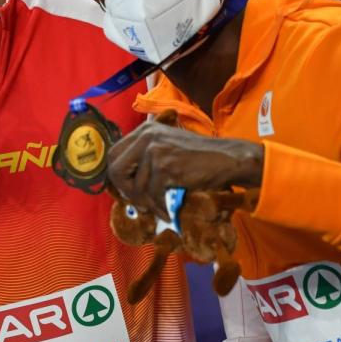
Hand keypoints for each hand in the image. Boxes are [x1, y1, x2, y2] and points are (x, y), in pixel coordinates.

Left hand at [106, 121, 263, 220]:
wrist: (227, 159)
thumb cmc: (197, 158)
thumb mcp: (166, 147)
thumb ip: (143, 158)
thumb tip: (120, 185)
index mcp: (144, 130)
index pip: (113, 155)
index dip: (117, 177)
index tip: (128, 191)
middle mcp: (146, 136)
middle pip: (116, 170)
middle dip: (126, 191)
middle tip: (140, 204)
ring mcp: (155, 150)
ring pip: (136, 187)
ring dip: (148, 204)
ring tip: (160, 208)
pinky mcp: (166, 166)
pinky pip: (153, 195)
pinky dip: (160, 208)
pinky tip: (169, 211)